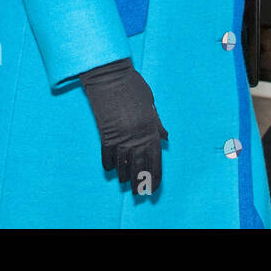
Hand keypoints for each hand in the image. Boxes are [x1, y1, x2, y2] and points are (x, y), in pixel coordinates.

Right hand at [79, 58, 168, 194]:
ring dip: (124, 175)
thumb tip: (165, 137)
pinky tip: (110, 170)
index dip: (155, 174)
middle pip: (140, 165)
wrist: (111, 76)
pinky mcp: (105, 133)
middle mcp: (136, 135)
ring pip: (123, 162)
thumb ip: (157, 123)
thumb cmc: (134, 86)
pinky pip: (107, 154)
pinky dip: (108, 163)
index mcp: (150, 128)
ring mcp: (120, 135)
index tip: (154, 186)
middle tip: (139, 193)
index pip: (155, 158)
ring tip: (125, 184)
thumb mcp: (151, 104)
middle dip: (140, 181)